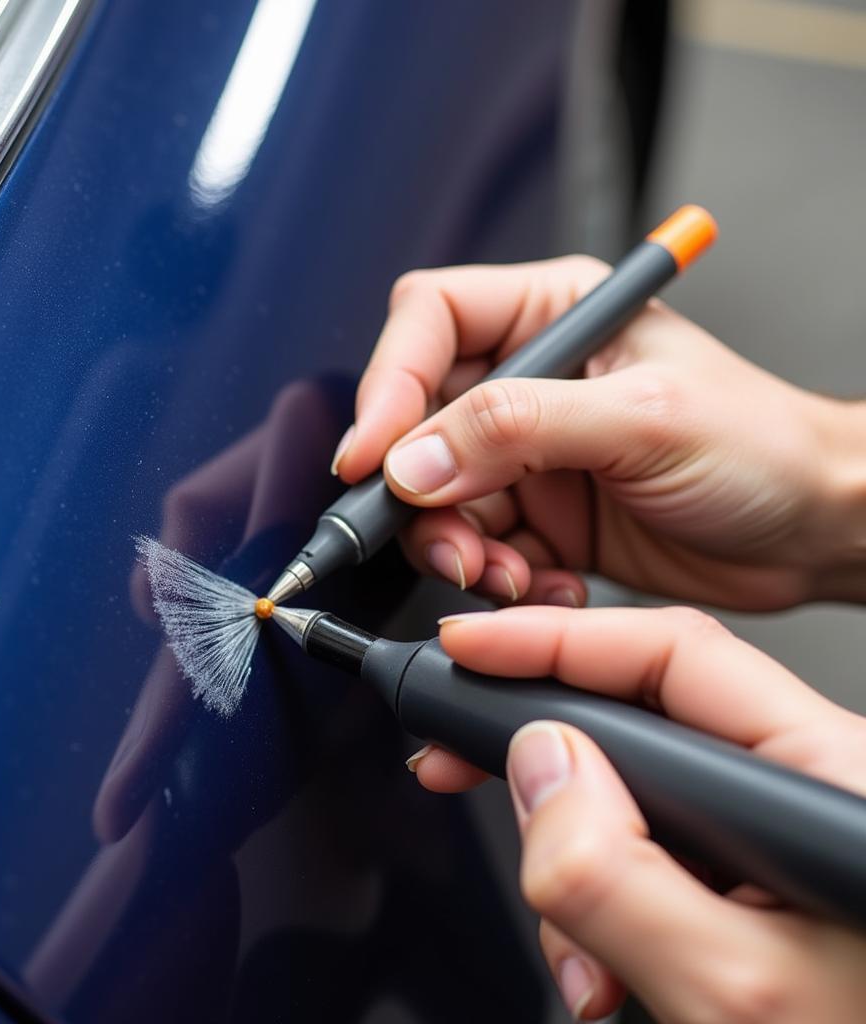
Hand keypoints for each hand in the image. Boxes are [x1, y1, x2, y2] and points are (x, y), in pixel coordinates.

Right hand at [334, 259, 865, 608]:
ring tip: (505, 576)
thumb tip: (414, 460)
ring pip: (440, 499)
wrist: (812, 531)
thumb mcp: (641, 418)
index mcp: (555, 316)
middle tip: (451, 543)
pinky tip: (547, 586)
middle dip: (422, 494)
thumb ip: (517, 429)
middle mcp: (531, 382)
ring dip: (458, 548)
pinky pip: (479, 550)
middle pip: (420, 423)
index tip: (373, 455)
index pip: (430, 322)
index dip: (389, 384)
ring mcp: (530, 456)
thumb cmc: (762, 445)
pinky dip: (498, 580)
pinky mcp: (538, 517)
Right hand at [421, 605, 865, 1021]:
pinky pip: (637, 845)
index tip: (467, 650)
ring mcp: (765, 830)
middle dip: (535, 751)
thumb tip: (537, 763)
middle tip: (453, 762)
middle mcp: (799, 782)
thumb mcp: (730, 991)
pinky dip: (595, 898)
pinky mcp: (741, 871)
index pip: (672, 653)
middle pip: (636, 712)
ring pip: (623, 787)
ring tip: (577, 950)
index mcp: (832, 773)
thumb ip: (617, 877)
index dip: (554, 641)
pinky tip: (604, 963)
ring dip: (568, 860)